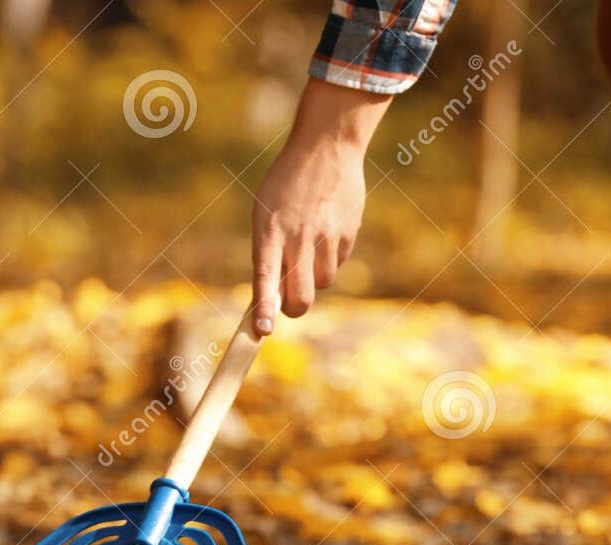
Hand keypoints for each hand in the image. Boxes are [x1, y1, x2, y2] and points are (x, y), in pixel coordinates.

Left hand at [251, 81, 390, 336]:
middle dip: (294, 308)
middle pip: (301, 297)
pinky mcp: (347, 234)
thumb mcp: (266, 212)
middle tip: (290, 304)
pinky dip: (331, 257)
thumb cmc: (287, 185)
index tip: (263, 331)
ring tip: (309, 249)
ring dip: (314, 278)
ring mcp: (326, 237)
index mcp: (269, 230)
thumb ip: (269, 252)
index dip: (265, 307)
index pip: (265, 276)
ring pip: (322, 283)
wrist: (326, 147)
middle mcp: (297, 236)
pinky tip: (326, 231)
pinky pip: (338, 263)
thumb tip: (274, 295)